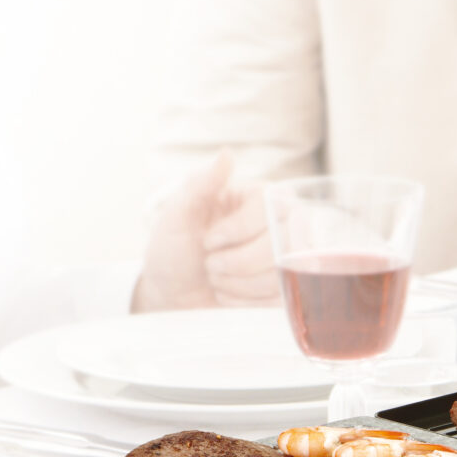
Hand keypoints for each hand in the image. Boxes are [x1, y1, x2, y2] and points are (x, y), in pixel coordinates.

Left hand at [135, 154, 281, 310]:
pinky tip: (230, 294)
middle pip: (283, 241)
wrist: (171, 296)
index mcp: (254, 197)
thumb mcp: (176, 216)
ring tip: (217, 279)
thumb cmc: (172, 251)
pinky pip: (283, 298)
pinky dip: (248, 302)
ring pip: (283, 273)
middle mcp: (276, 223)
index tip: (208, 241)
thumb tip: (226, 154)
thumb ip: (200, 184)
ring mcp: (284, 257)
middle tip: (210, 265)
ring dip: (240, 284)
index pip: (271, 205)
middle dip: (239, 262)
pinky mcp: (285, 288)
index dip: (238, 229)